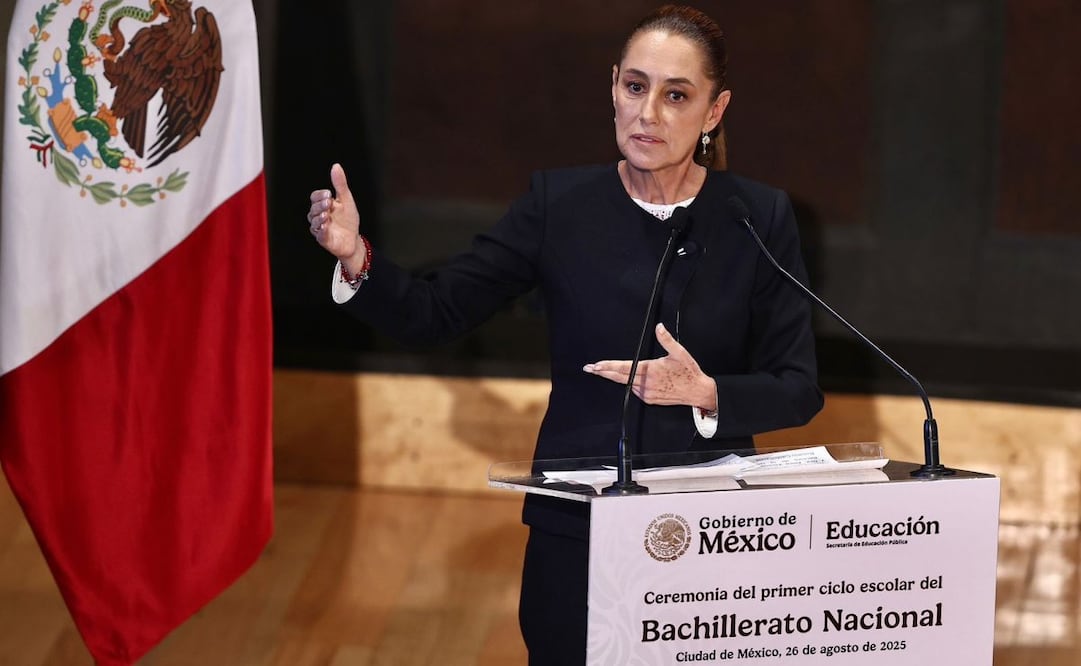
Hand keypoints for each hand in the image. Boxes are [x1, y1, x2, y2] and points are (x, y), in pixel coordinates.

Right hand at [307, 163, 364, 269]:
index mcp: (323, 205)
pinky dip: (322, 230)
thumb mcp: (346, 199)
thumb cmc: (348, 219)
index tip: (329, 193)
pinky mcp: (323, 239)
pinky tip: (325, 226)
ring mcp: (319, 228)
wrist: (353, 239)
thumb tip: (336, 166)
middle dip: (320, 205)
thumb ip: (340, 184)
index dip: (320, 195)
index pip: (315, 197)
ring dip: (319, 217)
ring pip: (314, 222)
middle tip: (329, 202)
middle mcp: (318, 216)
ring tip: (326, 214)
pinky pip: (320, 235)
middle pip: (313, 209)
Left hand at [583, 323, 717, 409]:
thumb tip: (659, 327)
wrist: (698, 392)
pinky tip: (629, 379)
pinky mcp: (649, 399)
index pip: (623, 368)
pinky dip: (630, 384)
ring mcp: (646, 393)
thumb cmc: (688, 372)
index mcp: (650, 369)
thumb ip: (666, 340)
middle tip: (589, 368)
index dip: (608, 366)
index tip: (596, 365)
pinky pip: (635, 390)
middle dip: (602, 372)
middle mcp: (646, 383)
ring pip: (626, 384)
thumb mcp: (679, 353)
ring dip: (616, 378)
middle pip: (618, 377)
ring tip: (603, 371)